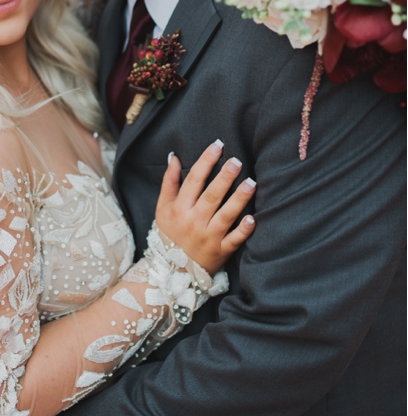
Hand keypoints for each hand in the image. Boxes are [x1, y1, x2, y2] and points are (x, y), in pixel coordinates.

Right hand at [155, 142, 255, 274]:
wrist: (172, 269)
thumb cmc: (170, 233)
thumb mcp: (163, 207)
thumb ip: (169, 182)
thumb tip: (175, 157)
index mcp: (180, 208)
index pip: (193, 180)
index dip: (205, 161)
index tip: (218, 146)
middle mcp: (194, 221)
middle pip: (211, 196)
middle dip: (225, 177)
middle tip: (237, 161)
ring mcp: (208, 237)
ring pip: (225, 216)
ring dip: (239, 199)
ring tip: (251, 183)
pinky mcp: (221, 251)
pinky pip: (234, 240)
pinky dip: (243, 231)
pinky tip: (252, 218)